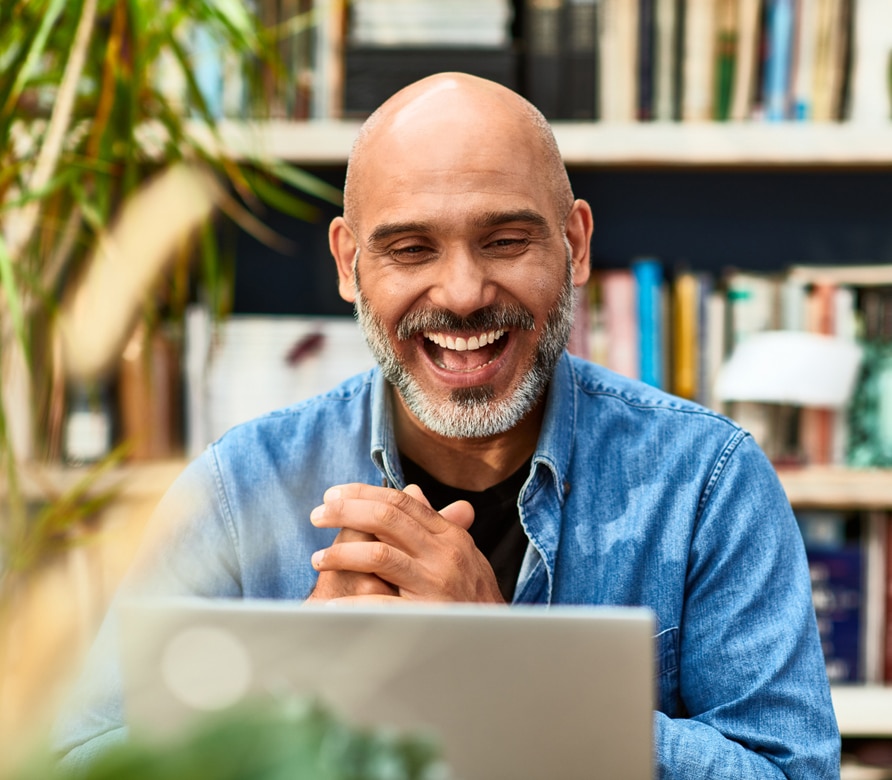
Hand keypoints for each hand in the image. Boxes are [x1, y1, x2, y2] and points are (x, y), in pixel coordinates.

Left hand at [309, 483, 504, 603]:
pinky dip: (351, 605)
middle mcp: (444, 554)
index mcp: (450, 536)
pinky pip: (381, 605)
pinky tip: (331, 607)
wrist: (499, 643)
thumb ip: (434, 523)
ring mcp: (437, 584)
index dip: (363, 493)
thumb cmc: (474, 597)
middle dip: (345, 512)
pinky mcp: (427, 616)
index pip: (402, 502)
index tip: (333, 495)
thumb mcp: (461, 553)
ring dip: (341, 555)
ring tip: (318, 560)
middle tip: (317, 515)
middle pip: (387, 518)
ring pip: (379, 555)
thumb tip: (411, 491)